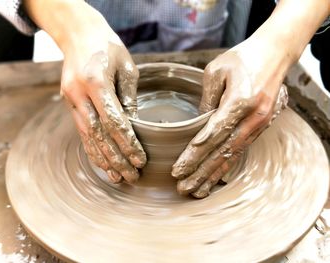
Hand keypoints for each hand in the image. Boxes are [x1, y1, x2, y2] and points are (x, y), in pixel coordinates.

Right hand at [59, 11, 145, 182]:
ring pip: (88, 137)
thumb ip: (129, 97)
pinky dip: (92, 149)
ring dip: (103, 160)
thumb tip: (135, 126)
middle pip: (99, 135)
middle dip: (116, 159)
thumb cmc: (108, 46)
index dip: (127, 144)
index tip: (140, 160)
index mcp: (95, 81)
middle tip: (132, 177)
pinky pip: (81, 131)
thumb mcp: (126, 66)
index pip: (114, 122)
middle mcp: (79, 94)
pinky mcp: (69, 103)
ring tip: (117, 178)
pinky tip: (102, 163)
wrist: (78, 34)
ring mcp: (71, 100)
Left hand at [171, 38, 288, 197]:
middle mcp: (253, 117)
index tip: (179, 168)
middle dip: (201, 171)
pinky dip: (226, 165)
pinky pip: (240, 149)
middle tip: (182, 187)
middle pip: (222, 150)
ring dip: (213, 174)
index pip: (213, 133)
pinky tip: (215, 177)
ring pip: (232, 155)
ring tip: (196, 190)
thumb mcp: (217, 71)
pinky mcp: (260, 126)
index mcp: (241, 100)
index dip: (195, 153)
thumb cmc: (243, 58)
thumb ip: (206, 100)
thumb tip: (197, 124)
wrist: (276, 53)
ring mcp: (260, 124)